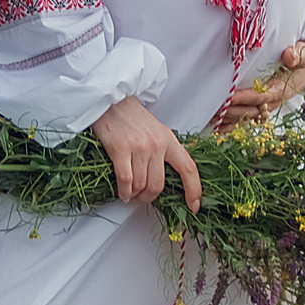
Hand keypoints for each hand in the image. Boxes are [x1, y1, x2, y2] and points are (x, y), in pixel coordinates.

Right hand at [93, 95, 201, 210]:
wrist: (110, 99)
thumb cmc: (131, 116)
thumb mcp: (156, 130)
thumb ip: (163, 151)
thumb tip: (163, 178)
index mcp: (169, 140)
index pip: (188, 168)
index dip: (194, 190)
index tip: (194, 205)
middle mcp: (157, 144)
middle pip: (159, 185)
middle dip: (149, 197)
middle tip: (141, 198)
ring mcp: (139, 147)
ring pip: (141, 185)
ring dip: (134, 195)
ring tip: (130, 194)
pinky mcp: (120, 149)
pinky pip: (126, 181)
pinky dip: (124, 191)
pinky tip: (122, 192)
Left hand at [217, 39, 304, 128]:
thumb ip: (297, 54)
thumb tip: (289, 55)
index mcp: (282, 89)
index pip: (260, 96)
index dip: (245, 97)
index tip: (229, 96)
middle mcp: (274, 101)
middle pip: (250, 110)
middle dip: (232, 110)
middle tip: (213, 108)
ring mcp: (268, 107)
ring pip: (246, 117)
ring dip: (229, 119)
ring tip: (211, 119)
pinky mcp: (263, 107)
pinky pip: (247, 119)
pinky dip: (232, 125)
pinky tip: (218, 128)